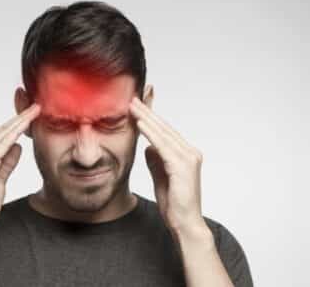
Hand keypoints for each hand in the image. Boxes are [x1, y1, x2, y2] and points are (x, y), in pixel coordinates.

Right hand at [0, 103, 39, 230]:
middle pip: (2, 130)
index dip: (16, 123)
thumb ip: (7, 161)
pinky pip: (3, 144)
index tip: (30, 113)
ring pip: (3, 134)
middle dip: (20, 117)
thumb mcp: (1, 177)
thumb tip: (17, 146)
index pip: (0, 134)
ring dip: (20, 122)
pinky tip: (26, 126)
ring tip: (34, 111)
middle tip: (36, 106)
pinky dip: (15, 134)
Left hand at [129, 94, 205, 236]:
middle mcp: (189, 152)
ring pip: (163, 133)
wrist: (184, 223)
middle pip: (164, 128)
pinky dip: (151, 133)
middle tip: (132, 98)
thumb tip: (148, 147)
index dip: (150, 118)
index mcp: (185, 154)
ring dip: (146, 118)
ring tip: (132, 106)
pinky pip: (163, 146)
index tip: (136, 106)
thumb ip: (156, 160)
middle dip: (147, 112)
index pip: (165, 132)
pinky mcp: (182, 166)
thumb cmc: (174, 202)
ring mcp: (188, 158)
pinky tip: (140, 123)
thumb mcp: (160, 176)